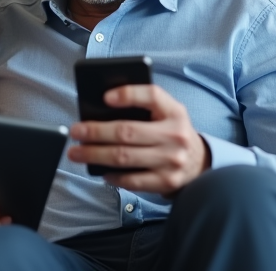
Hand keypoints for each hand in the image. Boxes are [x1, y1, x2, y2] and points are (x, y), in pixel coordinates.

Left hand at [67, 84, 209, 194]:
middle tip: (75, 130)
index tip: (105, 97)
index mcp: (174, 112)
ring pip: (124, 157)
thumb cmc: (172, 133)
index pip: (152, 96)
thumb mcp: (166, 114)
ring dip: (95, 154)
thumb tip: (101, 110)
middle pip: (127, 131)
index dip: (128, 94)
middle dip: (95, 131)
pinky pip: (132, 180)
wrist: (200, 163)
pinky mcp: (166, 181)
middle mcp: (176, 135)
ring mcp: (172, 160)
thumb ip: (143, 108)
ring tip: (76, 152)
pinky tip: (101, 171)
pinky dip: (113, 176)